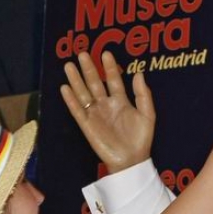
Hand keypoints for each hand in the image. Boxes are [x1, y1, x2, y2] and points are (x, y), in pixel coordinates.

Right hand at [61, 51, 155, 172]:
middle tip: (82, 53)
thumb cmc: (140, 139)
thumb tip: (139, 73)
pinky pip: (77, 110)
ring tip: (69, 65)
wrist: (132, 160)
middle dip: (89, 69)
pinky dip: (71, 100)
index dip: (109, 67)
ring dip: (76, 80)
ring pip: (83, 93)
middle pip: (95, 83)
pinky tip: (65, 88)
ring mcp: (95, 114)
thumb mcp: (147, 115)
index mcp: (121, 101)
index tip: (105, 53)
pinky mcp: (87, 125)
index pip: (113, 80)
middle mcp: (106, 105)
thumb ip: (143, 95)